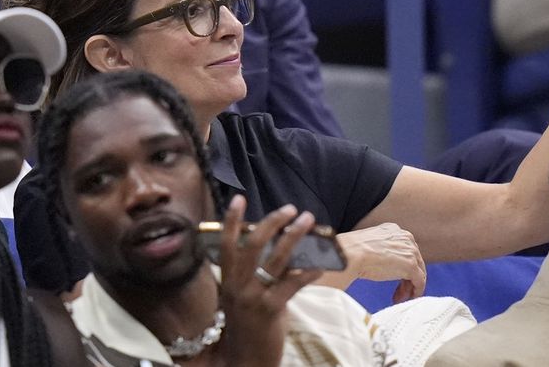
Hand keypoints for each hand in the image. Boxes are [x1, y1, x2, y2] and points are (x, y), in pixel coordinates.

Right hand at [218, 196, 321, 366]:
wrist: (244, 361)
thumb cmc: (246, 327)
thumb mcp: (243, 298)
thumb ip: (254, 275)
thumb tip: (281, 251)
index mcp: (228, 280)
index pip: (226, 244)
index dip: (232, 220)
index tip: (239, 198)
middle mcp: (237, 285)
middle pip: (253, 243)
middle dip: (273, 221)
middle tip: (290, 209)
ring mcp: (253, 297)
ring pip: (276, 258)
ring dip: (294, 235)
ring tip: (307, 220)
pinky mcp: (271, 309)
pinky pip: (294, 283)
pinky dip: (310, 270)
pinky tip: (322, 263)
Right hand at [335, 223, 425, 303]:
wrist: (350, 254)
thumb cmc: (353, 250)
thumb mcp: (370, 244)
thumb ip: (380, 250)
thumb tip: (379, 261)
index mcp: (394, 230)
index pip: (405, 250)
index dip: (401, 265)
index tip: (395, 276)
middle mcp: (406, 238)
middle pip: (414, 261)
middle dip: (406, 278)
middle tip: (398, 291)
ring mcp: (410, 252)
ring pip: (418, 271)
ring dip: (409, 286)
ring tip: (399, 297)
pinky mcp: (411, 266)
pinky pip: (419, 281)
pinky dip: (416, 291)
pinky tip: (408, 297)